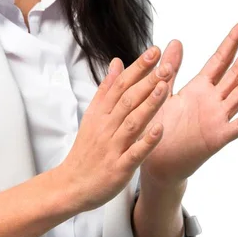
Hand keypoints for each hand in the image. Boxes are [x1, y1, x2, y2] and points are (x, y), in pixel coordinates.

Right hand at [57, 46, 171, 212]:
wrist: (70, 185)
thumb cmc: (86, 152)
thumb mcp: (92, 116)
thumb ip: (106, 90)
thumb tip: (117, 62)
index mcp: (100, 114)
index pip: (120, 85)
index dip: (138, 68)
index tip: (155, 51)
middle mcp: (106, 128)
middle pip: (127, 100)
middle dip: (147, 81)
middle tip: (166, 63)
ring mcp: (112, 148)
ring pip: (132, 122)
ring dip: (148, 104)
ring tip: (164, 86)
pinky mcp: (119, 168)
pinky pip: (134, 153)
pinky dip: (147, 141)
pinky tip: (160, 129)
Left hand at [140, 17, 237, 186]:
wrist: (153, 161)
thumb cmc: (157, 129)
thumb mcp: (162, 94)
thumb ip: (170, 69)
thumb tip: (175, 41)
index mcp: (199, 89)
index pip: (221, 60)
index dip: (234, 41)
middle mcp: (212, 101)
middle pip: (236, 72)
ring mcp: (217, 119)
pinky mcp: (216, 138)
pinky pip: (237, 125)